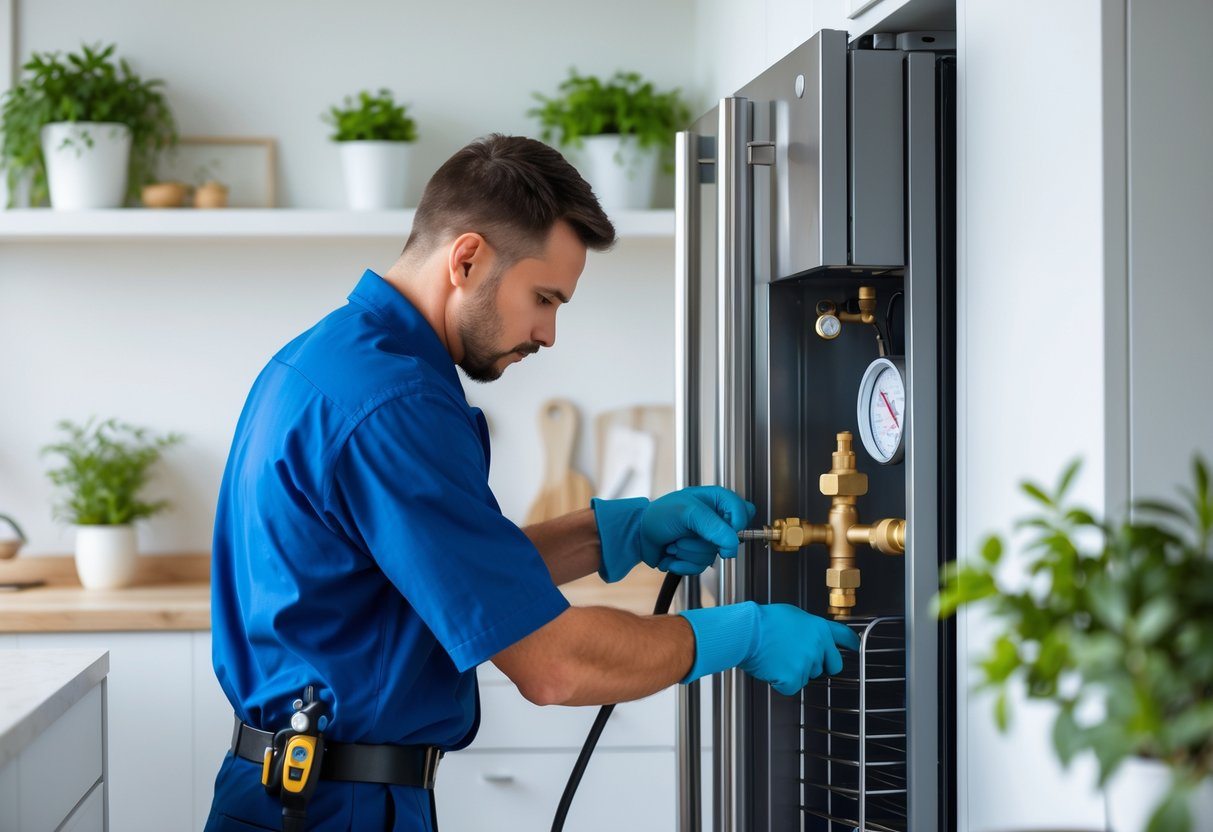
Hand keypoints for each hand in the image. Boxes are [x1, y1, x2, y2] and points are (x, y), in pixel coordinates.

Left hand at [591, 487, 755, 582]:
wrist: (639, 535)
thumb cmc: (659, 514)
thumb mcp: (687, 512)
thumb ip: (712, 525)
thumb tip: (733, 543)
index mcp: (717, 501)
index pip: (743, 513)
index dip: (735, 525)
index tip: (722, 530)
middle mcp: (715, 521)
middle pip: (727, 541)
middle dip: (701, 541)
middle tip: (686, 532)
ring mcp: (706, 540)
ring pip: (711, 557)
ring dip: (687, 553)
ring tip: (675, 541)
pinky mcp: (697, 556)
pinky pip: (700, 568)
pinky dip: (682, 564)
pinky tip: (672, 554)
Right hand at [739, 604, 859, 694]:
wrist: (748, 632)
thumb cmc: (764, 621)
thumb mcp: (794, 615)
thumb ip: (809, 628)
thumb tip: (810, 636)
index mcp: (819, 628)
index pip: (844, 637)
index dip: (852, 644)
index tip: (856, 647)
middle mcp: (818, 646)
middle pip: (832, 666)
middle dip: (821, 666)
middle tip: (801, 658)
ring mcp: (807, 664)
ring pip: (809, 676)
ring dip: (796, 671)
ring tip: (779, 656)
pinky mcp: (793, 679)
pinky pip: (792, 686)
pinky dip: (782, 682)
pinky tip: (773, 667)